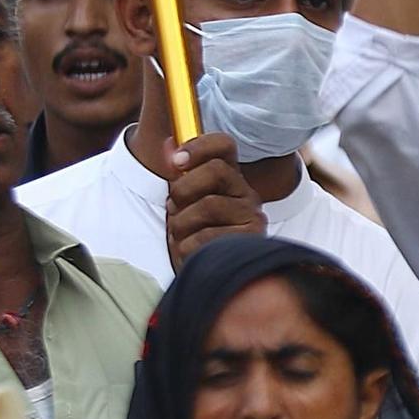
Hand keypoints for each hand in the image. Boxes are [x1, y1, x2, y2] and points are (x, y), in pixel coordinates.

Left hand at [164, 133, 265, 269]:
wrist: (210, 274)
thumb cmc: (194, 234)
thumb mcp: (182, 200)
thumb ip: (177, 172)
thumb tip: (165, 144)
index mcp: (230, 177)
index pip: (223, 145)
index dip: (198, 146)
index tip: (177, 162)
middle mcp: (246, 193)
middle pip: (216, 170)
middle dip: (184, 189)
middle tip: (176, 206)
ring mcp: (252, 216)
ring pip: (208, 205)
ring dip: (182, 223)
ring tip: (183, 234)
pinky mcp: (251, 240)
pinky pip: (205, 238)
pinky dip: (186, 247)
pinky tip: (191, 252)